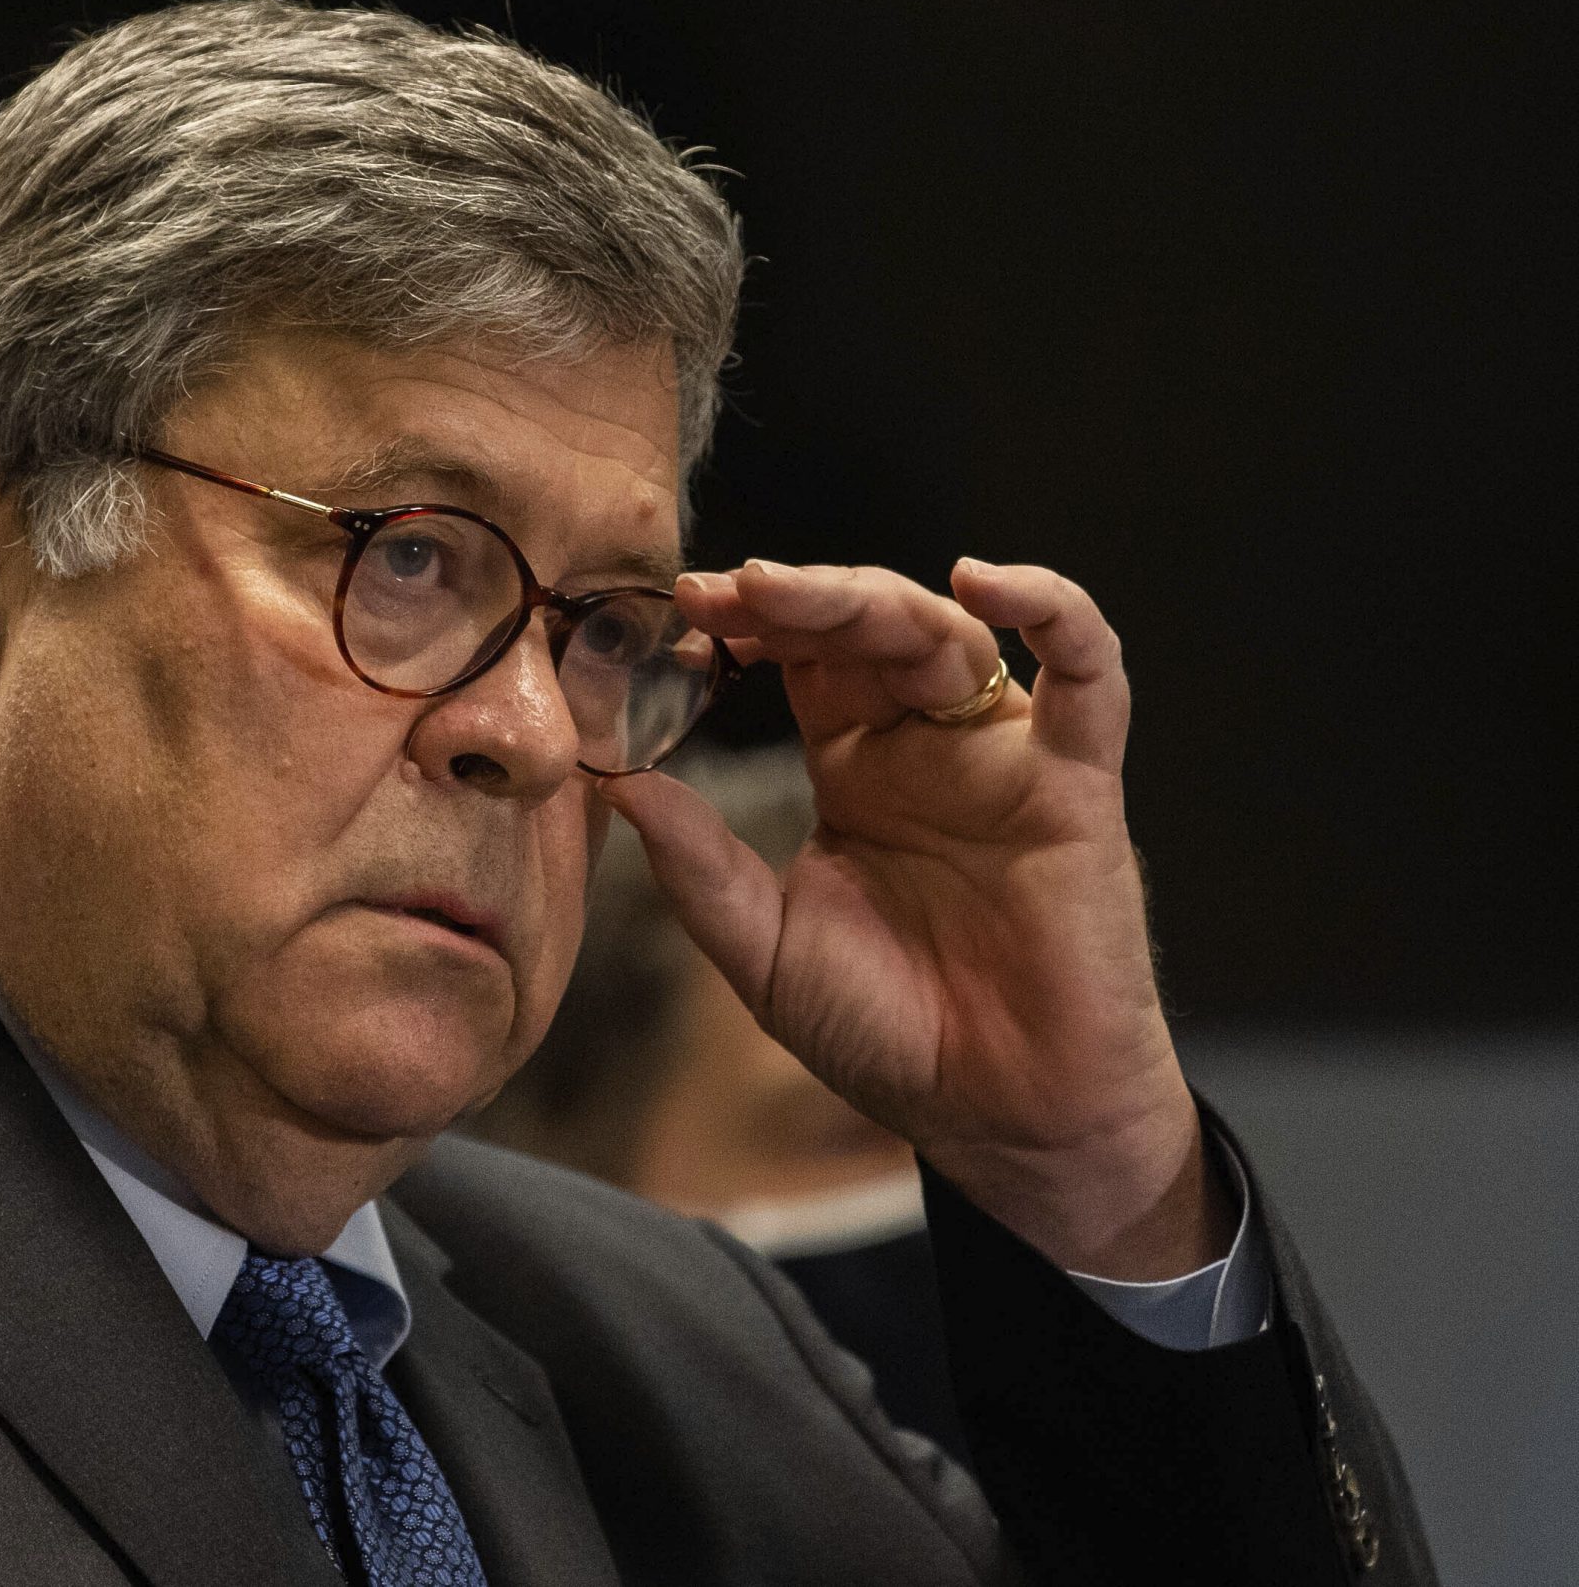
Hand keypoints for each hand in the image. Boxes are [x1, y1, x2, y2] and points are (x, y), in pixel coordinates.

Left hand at [601, 559, 1228, 1278]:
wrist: (998, 1118)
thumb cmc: (889, 1035)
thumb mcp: (764, 949)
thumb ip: (698, 867)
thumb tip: (614, 783)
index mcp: (854, 768)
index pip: (801, 659)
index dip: (747, 628)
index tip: (675, 614)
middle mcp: (927, 746)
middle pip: (866, 628)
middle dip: (793, 599)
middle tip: (716, 591)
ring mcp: (1003, 757)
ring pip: (949, 634)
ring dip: (871, 598)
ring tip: (787, 592)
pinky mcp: (1075, 784)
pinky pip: (1087, 675)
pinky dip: (1052, 610)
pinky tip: (987, 582)